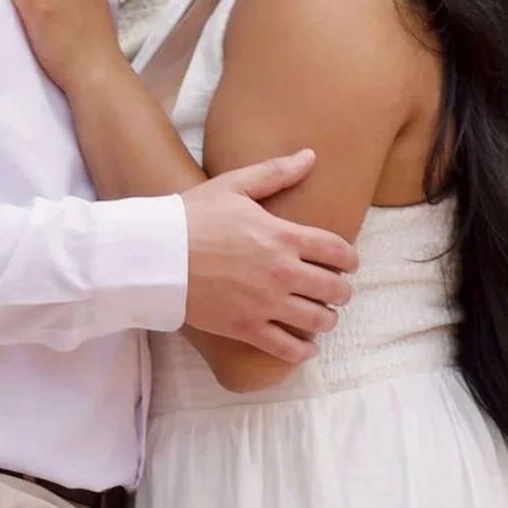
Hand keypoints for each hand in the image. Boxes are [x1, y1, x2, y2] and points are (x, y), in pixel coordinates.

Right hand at [183, 156, 358, 361]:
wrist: (157, 254)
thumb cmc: (192, 216)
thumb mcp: (235, 185)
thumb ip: (276, 172)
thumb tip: (309, 155)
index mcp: (284, 236)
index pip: (337, 250)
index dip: (350, 259)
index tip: (350, 264)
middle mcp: (282, 272)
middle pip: (334, 289)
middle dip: (342, 291)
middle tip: (337, 292)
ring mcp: (266, 303)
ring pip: (317, 321)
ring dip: (327, 320)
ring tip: (323, 317)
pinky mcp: (246, 328)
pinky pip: (287, 348)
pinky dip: (302, 352)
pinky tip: (306, 348)